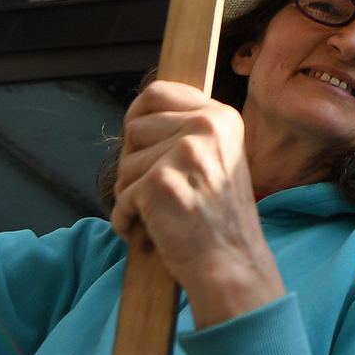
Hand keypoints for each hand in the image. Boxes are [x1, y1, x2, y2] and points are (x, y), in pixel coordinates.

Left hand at [110, 80, 284, 325]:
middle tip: (154, 187)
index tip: (138, 139)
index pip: (158, 92)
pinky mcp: (161, 181)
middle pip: (135, 128)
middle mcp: (205, 127)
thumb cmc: (220, 219)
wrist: (232, 263)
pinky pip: (121, 196)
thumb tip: (138, 116)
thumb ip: (188, 131)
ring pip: (125, 164)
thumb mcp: (218, 157)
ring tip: (159, 212)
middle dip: (134, 161)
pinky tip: (149, 230)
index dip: (138, 115)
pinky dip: (126, 219)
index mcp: (221, 117)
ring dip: (131, 194)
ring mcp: (183, 153)